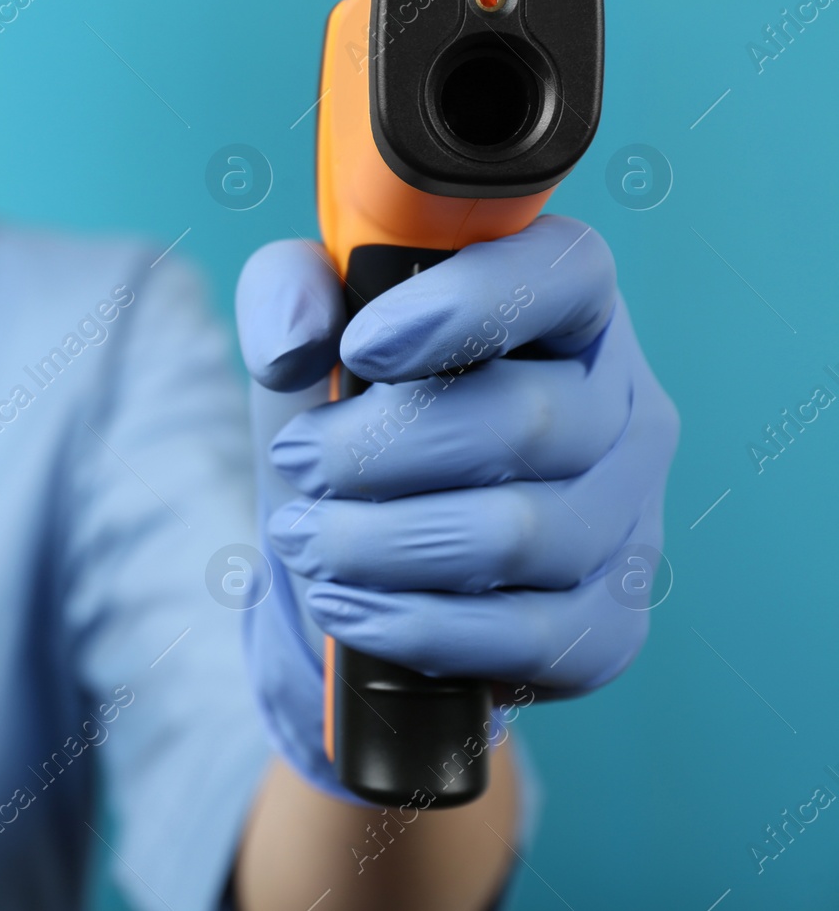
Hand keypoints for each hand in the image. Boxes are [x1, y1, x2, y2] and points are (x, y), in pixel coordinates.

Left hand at [235, 215, 678, 800]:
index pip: (565, 274)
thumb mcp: (302, 341)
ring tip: (304, 538)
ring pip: (520, 533)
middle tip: (297, 462)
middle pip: (526, 421)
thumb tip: (296, 339)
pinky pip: (528, 637)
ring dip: (381, 543)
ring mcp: (627, 520)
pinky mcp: (610, 625)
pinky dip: (416, 624)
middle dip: (380, 450)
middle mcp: (621, 407)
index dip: (468, 305)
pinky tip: (344, 606)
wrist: (355, 564)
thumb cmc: (347, 426)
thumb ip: (285, 292)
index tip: (363, 347)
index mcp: (566, 310)